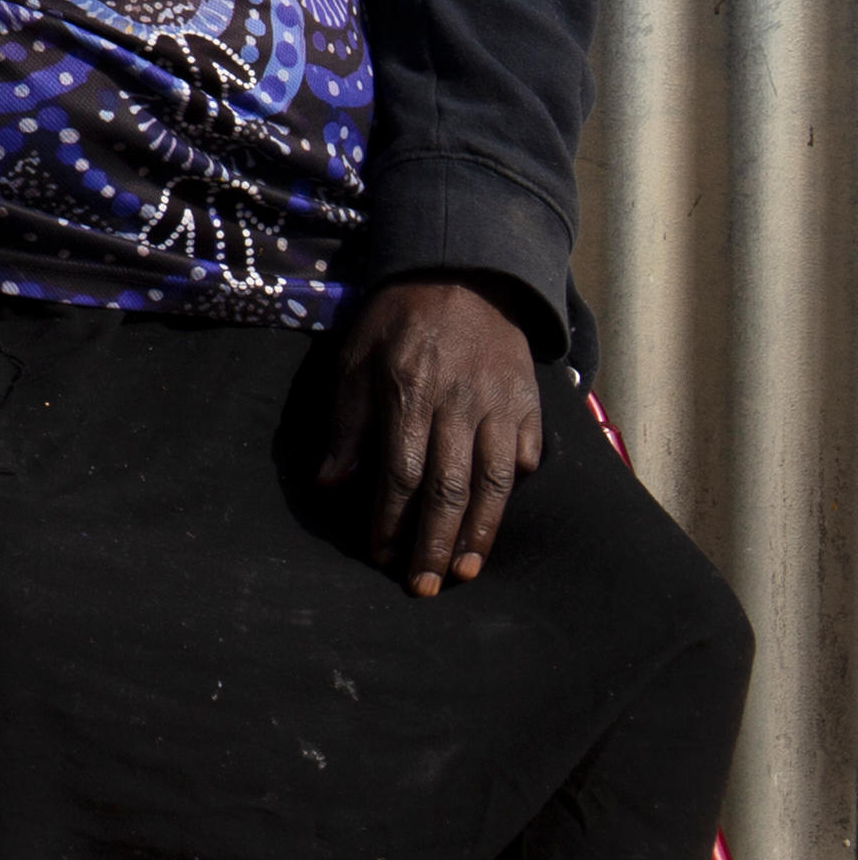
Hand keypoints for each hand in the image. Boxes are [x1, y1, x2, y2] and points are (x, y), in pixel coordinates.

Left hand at [318, 276, 545, 595]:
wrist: (462, 273)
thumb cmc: (397, 320)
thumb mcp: (354, 358)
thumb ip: (346, 424)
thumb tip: (330, 485)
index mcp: (408, 390)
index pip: (399, 472)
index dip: (389, 519)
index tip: (379, 556)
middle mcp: (458, 403)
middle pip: (449, 488)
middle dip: (435, 543)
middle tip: (425, 586)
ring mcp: (501, 405)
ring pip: (493, 483)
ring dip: (479, 533)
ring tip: (464, 571)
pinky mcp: (530, 404)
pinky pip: (526, 457)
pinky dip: (514, 490)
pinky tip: (496, 518)